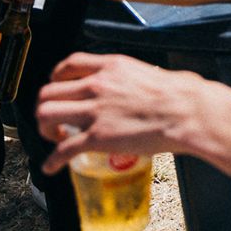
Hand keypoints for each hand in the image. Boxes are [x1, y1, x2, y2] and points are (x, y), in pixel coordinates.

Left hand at [37, 53, 200, 173]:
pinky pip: (63, 150)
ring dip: (44, 129)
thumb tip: (132, 84)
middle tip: (54, 118)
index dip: (55, 78)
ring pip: (46, 115)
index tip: (57, 88)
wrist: (186, 111)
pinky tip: (51, 166)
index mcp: (110, 66)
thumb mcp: (146, 71)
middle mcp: (96, 86)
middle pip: (48, 91)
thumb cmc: (176, 93)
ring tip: (54, 138)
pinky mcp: (98, 138)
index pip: (68, 65)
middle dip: (45, 107)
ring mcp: (94, 112)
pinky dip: (52, 161)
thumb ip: (128, 77)